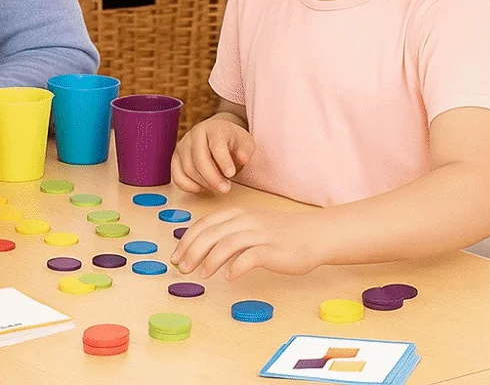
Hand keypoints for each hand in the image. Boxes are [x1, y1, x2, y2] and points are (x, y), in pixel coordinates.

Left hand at [170, 205, 327, 277]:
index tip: (176, 255)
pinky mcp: (273, 249)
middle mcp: (246, 220)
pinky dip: (236, 267)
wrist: (314, 234)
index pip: (204, 223)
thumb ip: (230, 232)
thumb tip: (202, 248)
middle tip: (181, 268)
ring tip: (200, 275)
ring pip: (227, 243)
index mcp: (237, 213)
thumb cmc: (280, 234)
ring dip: (209, 260)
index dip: (187, 240)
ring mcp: (260, 234)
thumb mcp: (251, 226)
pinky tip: (228, 277)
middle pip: (211, 233)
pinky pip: (250, 257)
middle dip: (192, 251)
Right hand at [171, 115, 255, 193]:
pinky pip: (177, 176)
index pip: (216, 144)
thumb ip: (246, 150)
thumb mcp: (245, 143)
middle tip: (226, 188)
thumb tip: (243, 158)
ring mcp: (183, 145)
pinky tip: (202, 187)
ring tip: (218, 186)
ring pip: (188, 169)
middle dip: (213, 178)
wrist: (218, 136)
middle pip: (199, 159)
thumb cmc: (232, 142)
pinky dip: (189, 186)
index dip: (223, 161)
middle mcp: (195, 134)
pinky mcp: (176, 158)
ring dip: (204, 183)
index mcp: (214, 128)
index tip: (231, 174)